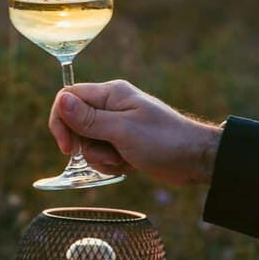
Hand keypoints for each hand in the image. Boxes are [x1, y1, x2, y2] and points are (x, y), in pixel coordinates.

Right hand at [49, 80, 221, 184]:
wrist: (197, 159)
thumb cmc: (164, 141)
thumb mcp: (122, 131)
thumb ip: (89, 118)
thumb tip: (61, 100)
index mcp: (111, 93)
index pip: (68, 97)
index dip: (61, 121)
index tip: (68, 147)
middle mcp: (111, 105)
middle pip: (75, 123)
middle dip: (86, 145)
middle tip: (107, 155)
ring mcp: (117, 124)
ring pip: (88, 142)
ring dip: (101, 158)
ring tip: (123, 160)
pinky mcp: (123, 141)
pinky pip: (102, 153)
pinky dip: (111, 164)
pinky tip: (129, 166)